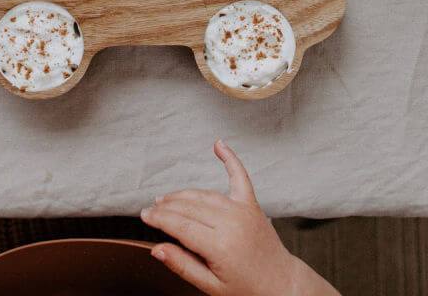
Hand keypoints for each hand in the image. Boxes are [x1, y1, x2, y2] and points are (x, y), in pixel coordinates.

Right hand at [141, 140, 338, 295]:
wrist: (283, 286)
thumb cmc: (248, 290)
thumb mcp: (211, 287)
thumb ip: (182, 265)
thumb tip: (157, 249)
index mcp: (220, 246)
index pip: (179, 225)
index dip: (158, 219)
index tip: (144, 216)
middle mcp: (230, 223)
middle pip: (188, 207)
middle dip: (165, 207)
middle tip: (150, 209)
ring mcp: (242, 210)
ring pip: (203, 194)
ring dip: (182, 194)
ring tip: (166, 198)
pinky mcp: (251, 204)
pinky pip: (239, 176)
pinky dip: (229, 159)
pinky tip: (218, 145)